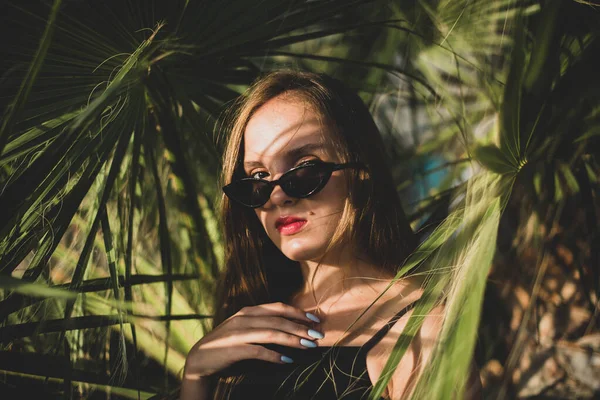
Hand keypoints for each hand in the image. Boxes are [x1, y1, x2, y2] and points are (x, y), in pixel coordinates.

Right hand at [183, 302, 323, 378]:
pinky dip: (274, 356)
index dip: (298, 312)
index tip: (315, 320)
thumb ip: (262, 325)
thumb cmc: (227, 346)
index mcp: (248, 311)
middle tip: (317, 336)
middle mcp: (244, 318)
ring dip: (292, 340)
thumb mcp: (244, 329)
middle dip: (300, 327)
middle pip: (278, 320)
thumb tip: (291, 328)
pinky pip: (258, 351)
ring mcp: (238, 333)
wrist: (200, 360)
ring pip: (271, 333)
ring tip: (308, 346)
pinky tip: (287, 360)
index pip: (278, 307)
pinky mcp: (234, 348)